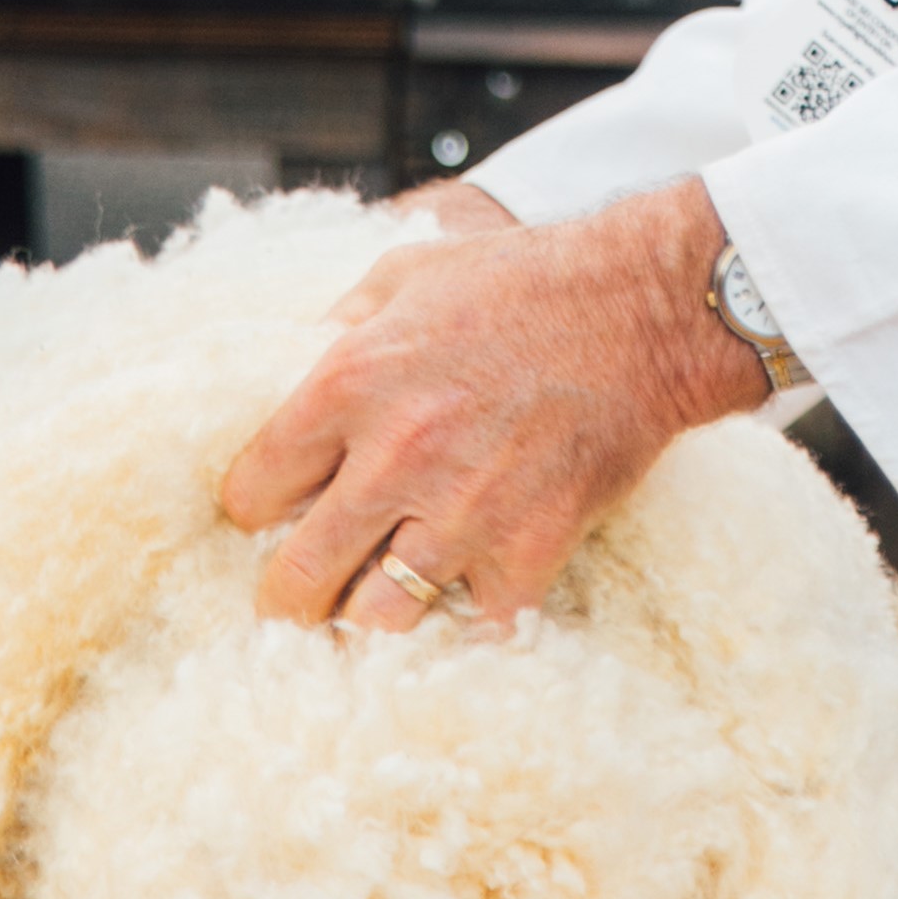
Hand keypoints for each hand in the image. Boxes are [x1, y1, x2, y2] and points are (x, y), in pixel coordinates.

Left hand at [220, 177, 765, 629]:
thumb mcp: (407, 273)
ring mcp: (464, 514)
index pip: (253, 490)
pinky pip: (477, 626)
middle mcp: (395, 458)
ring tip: (376, 606)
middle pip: (298, 577)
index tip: (274, 512)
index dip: (257, 507)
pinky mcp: (530, 551)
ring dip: (371, 617)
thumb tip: (297, 362)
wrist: (644, 309)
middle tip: (297, 597)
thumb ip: (341, 324)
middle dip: (287, 596)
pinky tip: (466, 599)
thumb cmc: (525, 280)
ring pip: (376, 619)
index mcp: (348, 384)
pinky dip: (469, 619)